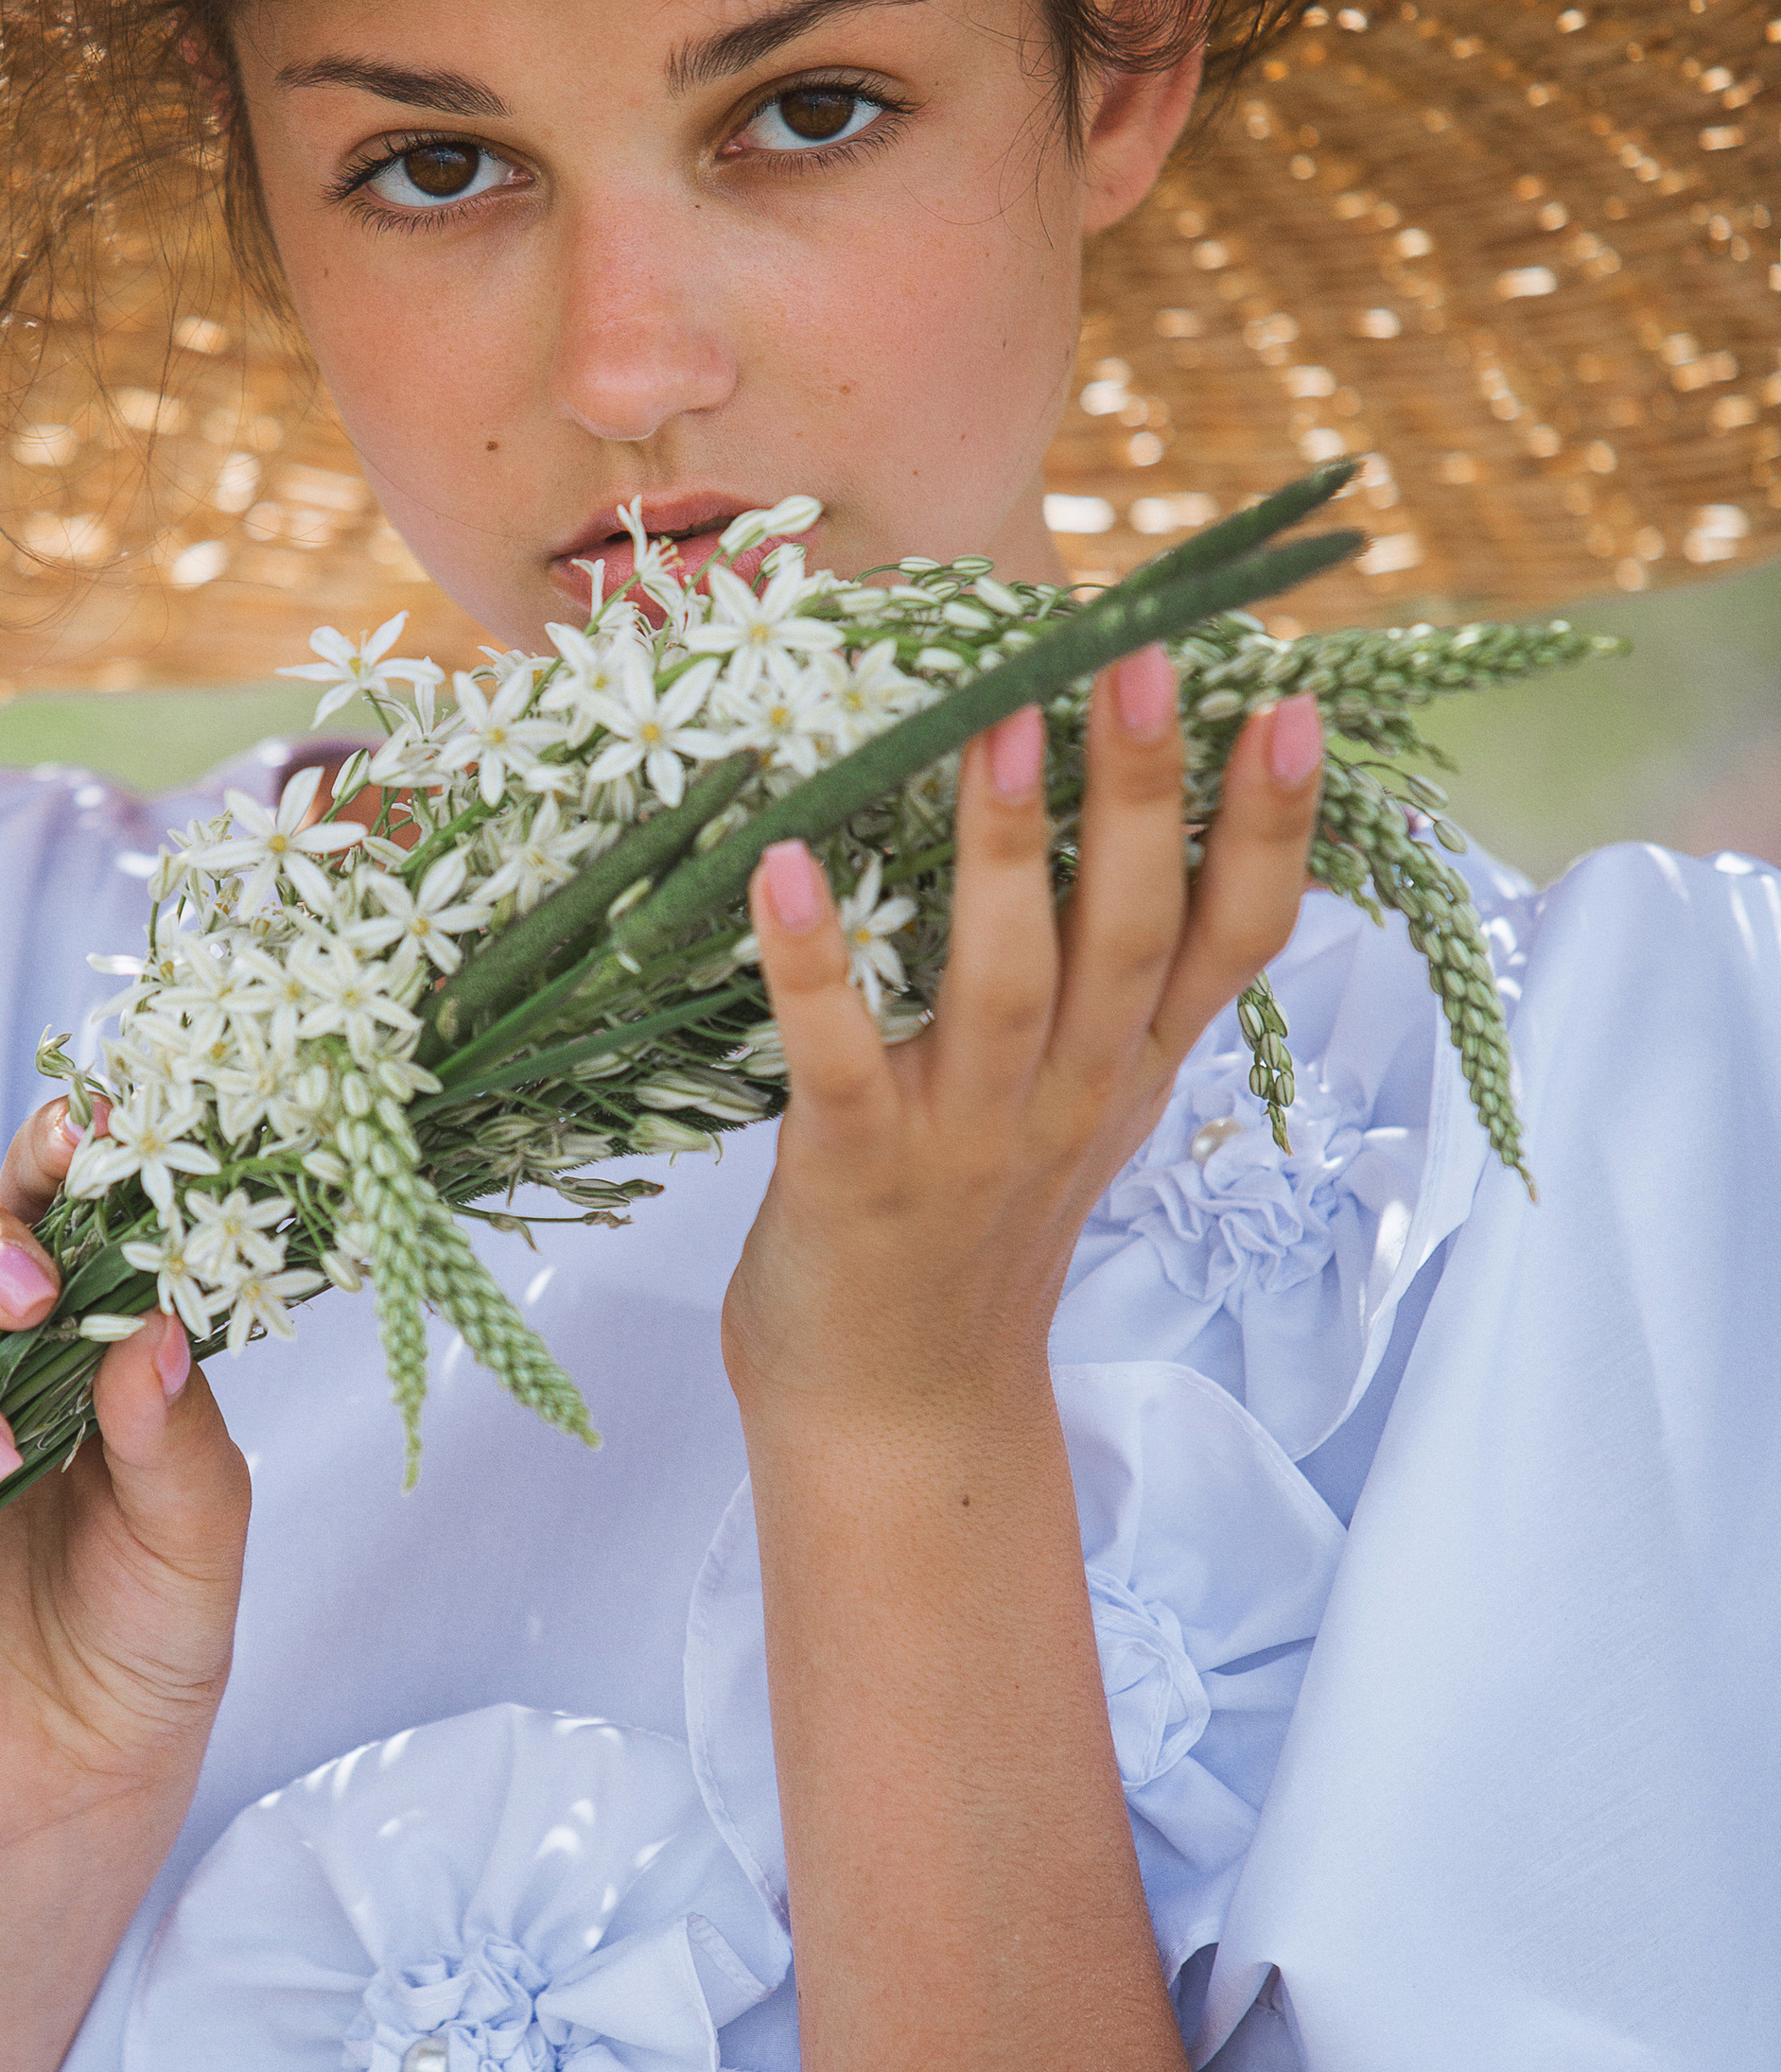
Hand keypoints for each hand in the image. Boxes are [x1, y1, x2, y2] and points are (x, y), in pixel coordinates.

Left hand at [721, 654, 1322, 1433]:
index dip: (1270, 826)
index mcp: (1128, 1069)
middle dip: (1141, 793)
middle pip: (1132, 933)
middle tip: (1141, 657)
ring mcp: (967, 1139)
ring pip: (1008, 982)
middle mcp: (1069, 1096)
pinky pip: (841, 1056)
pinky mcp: (857, 1175)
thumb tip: (1115, 808)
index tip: (1288, 706)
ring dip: (1006, 852)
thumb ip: (1109, 984)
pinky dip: (816, 963)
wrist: (899, 1415)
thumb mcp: (1079, 1106)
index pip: (1234, 937)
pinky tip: (784, 866)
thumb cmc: (968, 1232)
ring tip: (999, 722)